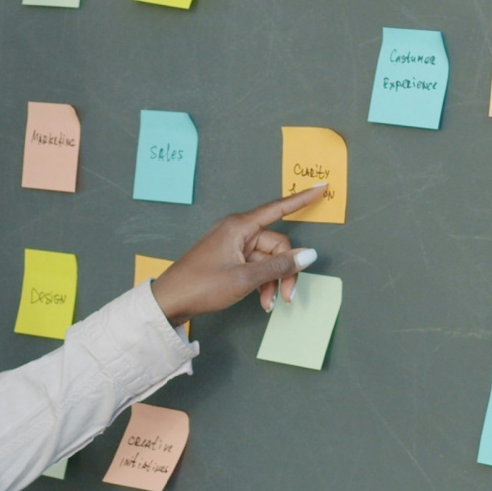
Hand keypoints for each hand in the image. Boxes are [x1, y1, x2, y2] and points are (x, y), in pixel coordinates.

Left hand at [150, 186, 324, 321]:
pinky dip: (262, 282)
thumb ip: (279, 266)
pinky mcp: (230, 258)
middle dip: (285, 270)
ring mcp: (233, 245)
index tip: (321, 187)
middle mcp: (238, 231)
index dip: (302, 199)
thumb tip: (309, 254)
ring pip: (268, 258)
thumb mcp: (245, 278)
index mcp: (240, 226)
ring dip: (273, 280)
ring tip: (270, 303)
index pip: (278, 208)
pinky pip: (256, 266)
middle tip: (287, 296)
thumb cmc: (203, 285)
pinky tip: (262, 300)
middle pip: (277, 244)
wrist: (170, 301)